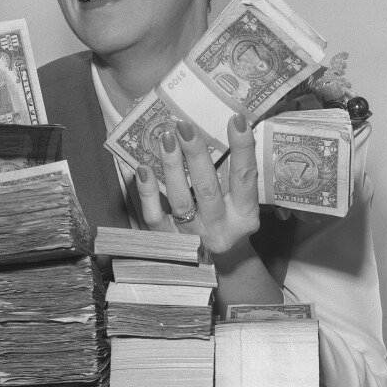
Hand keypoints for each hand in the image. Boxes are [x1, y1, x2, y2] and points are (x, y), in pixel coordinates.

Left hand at [136, 113, 260, 255]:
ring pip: (180, 201)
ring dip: (171, 167)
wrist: (217, 268)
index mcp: (244, 215)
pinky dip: (147, 192)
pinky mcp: (168, 242)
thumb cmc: (227, 223)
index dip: (242, 148)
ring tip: (165, 138)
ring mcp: (192, 237)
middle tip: (185, 126)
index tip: (236, 119)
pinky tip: (142, 169)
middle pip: (207, 188)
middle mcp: (220, 228)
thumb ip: (233, 175)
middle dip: (196, 154)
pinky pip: (154, 216)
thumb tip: (216, 130)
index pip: (244, 177)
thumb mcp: (240, 204)